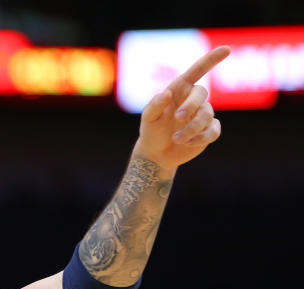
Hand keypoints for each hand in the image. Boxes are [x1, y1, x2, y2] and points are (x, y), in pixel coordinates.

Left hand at [134, 46, 229, 169]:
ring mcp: (203, 114)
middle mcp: (193, 99)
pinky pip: (213, 131)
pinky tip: (187, 143)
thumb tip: (166, 94)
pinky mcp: (209, 130)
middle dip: (191, 105)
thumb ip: (155, 105)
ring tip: (176, 139)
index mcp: (180, 90)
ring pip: (207, 115)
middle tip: (178, 118)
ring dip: (192, 127)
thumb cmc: (151, 131)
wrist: (156, 153)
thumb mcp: (148, 118)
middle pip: (201, 94)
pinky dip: (201, 137)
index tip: (226, 49)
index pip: (197, 71)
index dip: (211, 60)